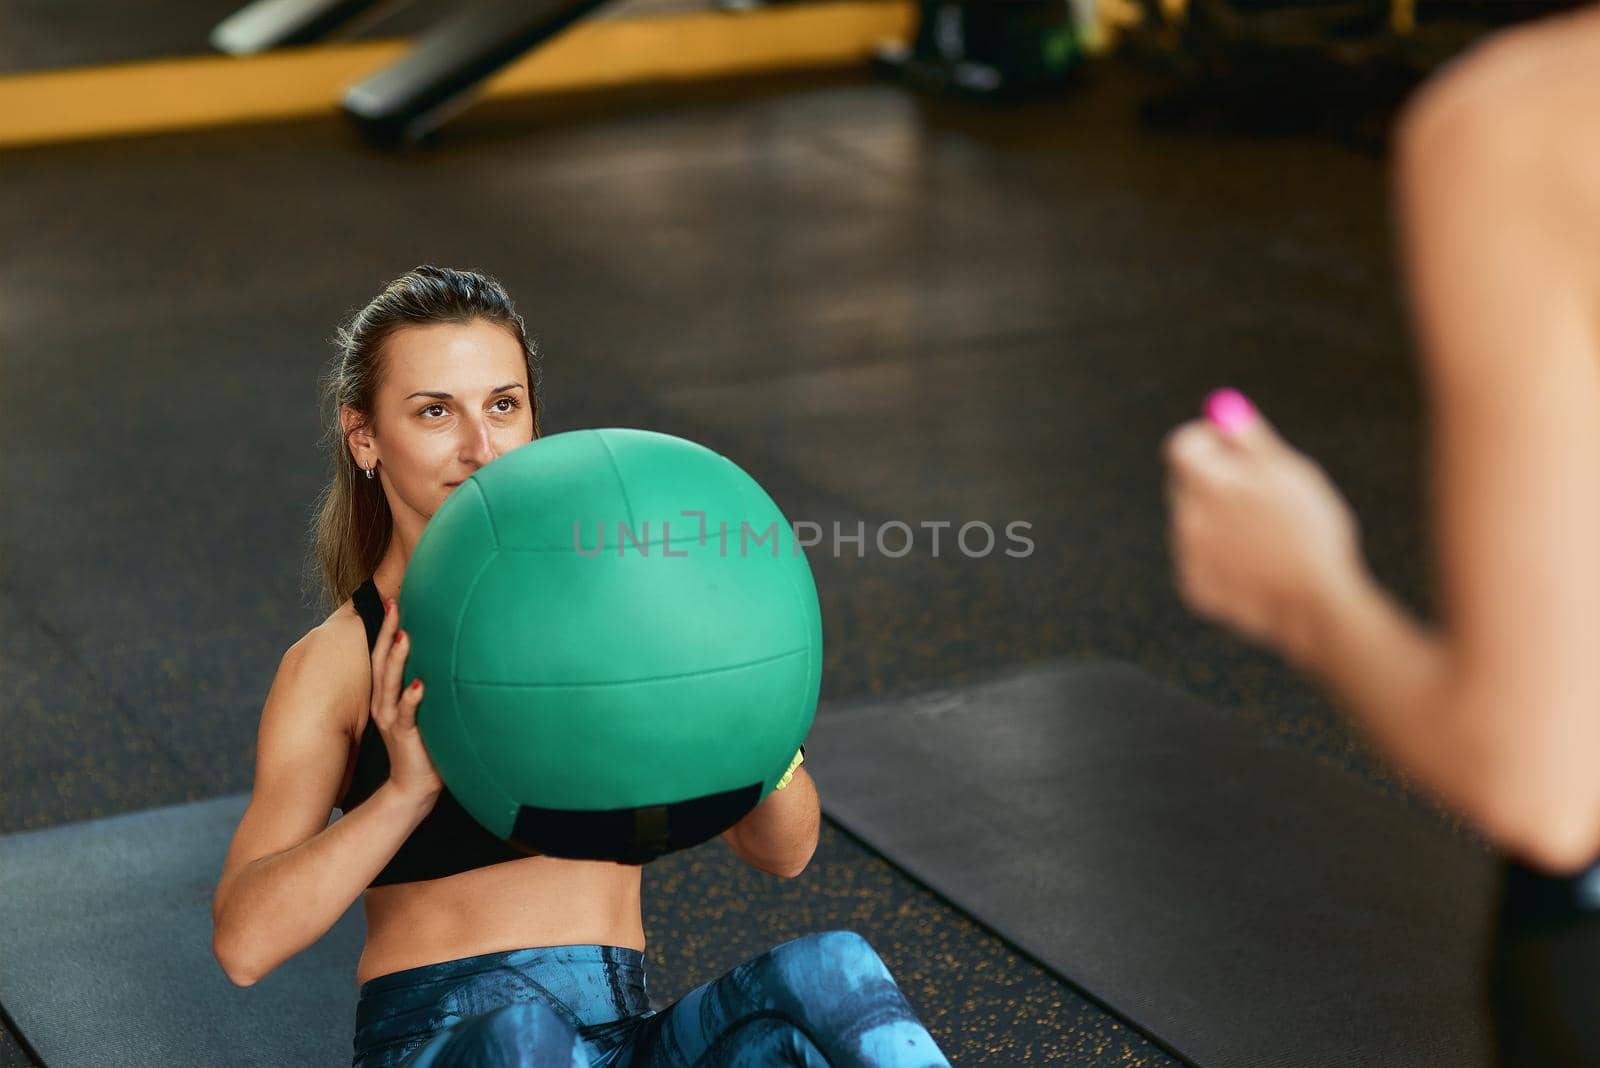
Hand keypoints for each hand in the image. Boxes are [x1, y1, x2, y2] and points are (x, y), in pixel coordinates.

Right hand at [371, 595, 443, 805]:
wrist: (415, 786)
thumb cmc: (424, 744)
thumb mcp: (422, 710)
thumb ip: (423, 686)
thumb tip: (440, 659)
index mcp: (386, 696)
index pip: (383, 655)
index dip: (387, 628)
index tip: (393, 600)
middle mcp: (384, 704)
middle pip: (382, 661)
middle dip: (388, 632)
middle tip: (394, 604)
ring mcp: (393, 719)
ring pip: (391, 684)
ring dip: (398, 659)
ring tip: (405, 635)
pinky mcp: (405, 736)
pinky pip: (408, 715)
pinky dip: (413, 699)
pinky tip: (421, 685)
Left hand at [1163, 391, 1365, 661]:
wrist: (1315, 604)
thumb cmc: (1311, 533)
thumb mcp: (1289, 475)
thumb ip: (1251, 441)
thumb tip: (1226, 412)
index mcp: (1210, 484)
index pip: (1182, 446)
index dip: (1204, 440)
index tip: (1228, 444)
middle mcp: (1188, 518)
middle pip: (1184, 482)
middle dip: (1213, 478)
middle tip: (1254, 490)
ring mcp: (1188, 556)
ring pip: (1194, 522)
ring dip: (1219, 520)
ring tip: (1266, 537)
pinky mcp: (1194, 587)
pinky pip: (1200, 559)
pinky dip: (1222, 558)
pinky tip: (1257, 568)